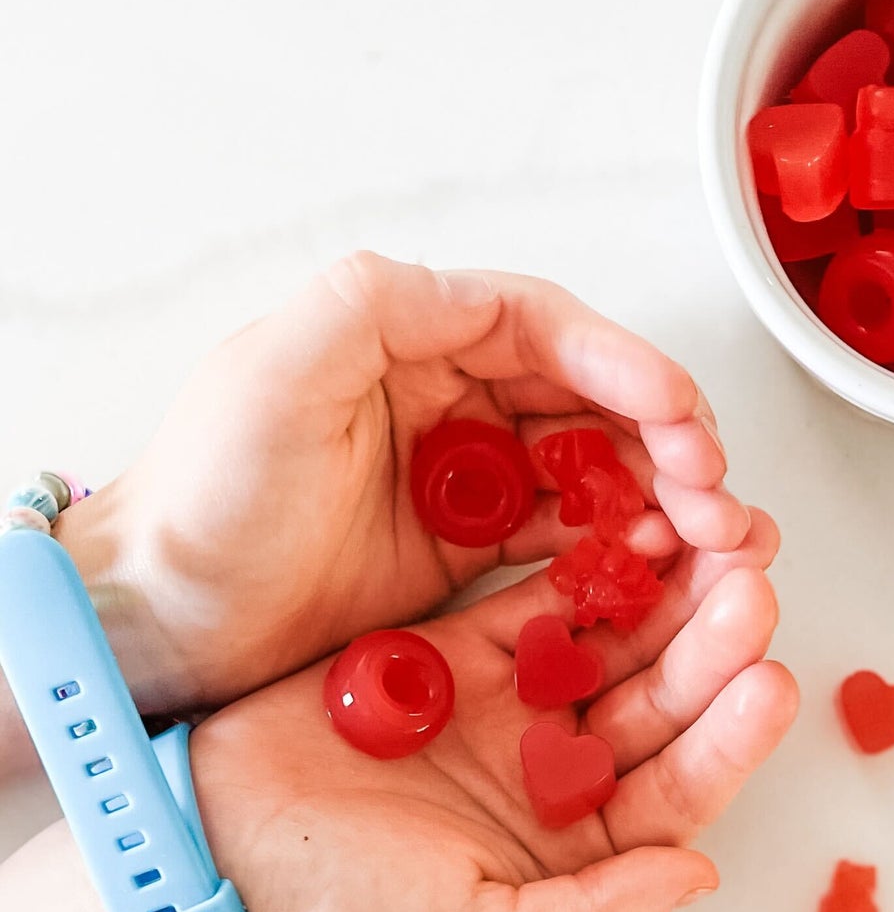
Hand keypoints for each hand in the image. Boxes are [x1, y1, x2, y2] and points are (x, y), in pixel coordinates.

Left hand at [55, 252, 748, 718]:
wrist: (162, 626)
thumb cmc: (204, 502)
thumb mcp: (271, 375)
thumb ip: (369, 306)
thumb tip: (469, 285)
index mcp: (408, 338)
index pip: (544, 328)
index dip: (623, 362)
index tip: (675, 408)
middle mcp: (447, 396)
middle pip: (588, 395)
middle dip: (666, 434)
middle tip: (711, 486)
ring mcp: (463, 475)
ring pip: (593, 462)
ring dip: (660, 490)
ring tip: (714, 532)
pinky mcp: (468, 546)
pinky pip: (567, 531)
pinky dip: (622, 542)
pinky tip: (661, 561)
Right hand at [188, 512, 795, 911]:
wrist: (219, 850)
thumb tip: (698, 877)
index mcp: (582, 845)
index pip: (680, 786)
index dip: (730, 738)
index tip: (769, 684)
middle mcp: (566, 770)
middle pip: (661, 699)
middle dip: (711, 644)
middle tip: (749, 586)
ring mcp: (522, 703)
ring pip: (616, 639)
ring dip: (666, 593)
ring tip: (712, 539)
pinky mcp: (471, 649)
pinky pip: (544, 599)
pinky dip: (586, 566)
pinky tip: (632, 527)